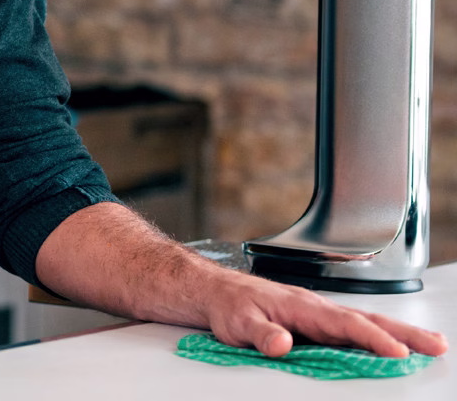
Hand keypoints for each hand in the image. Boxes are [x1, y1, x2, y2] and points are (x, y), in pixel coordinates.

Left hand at [198, 271, 446, 357]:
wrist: (211, 292)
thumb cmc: (225, 304)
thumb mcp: (236, 322)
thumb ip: (261, 334)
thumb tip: (282, 344)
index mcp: (301, 307)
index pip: (345, 324)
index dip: (373, 339)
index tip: (398, 352)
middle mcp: (314, 309)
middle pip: (366, 320)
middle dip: (404, 333)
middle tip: (436, 346)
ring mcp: (316, 316)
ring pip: (363, 324)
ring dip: (397, 334)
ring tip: (428, 346)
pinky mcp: (313, 324)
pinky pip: (350, 332)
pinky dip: (375, 338)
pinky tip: (390, 348)